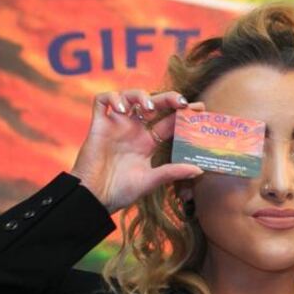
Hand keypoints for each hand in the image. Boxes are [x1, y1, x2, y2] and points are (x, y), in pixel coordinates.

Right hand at [70, 90, 203, 213]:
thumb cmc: (120, 191)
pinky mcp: (98, 126)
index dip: (183, 113)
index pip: (169, 121)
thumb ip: (172, 172)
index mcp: (148, 143)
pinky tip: (120, 109)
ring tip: (148, 109)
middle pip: (153, 104)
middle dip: (168, 98)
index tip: (200, 108)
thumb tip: (199, 169)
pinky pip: (101, 101)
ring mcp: (116, 126)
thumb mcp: (150, 181)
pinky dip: (112, 98)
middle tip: (180, 101)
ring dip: (140, 96)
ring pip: (129, 97)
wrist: (94, 197)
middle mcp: (134, 131)